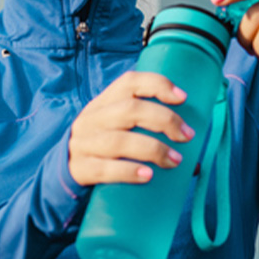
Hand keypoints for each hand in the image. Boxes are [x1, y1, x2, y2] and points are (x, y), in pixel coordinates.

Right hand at [68, 72, 193, 185]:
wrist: (64, 172)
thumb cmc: (104, 147)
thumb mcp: (118, 128)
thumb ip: (147, 129)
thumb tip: (194, 154)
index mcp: (104, 102)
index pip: (129, 82)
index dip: (157, 85)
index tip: (183, 97)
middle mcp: (92, 118)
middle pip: (130, 110)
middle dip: (164, 120)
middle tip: (187, 136)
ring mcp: (83, 144)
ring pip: (119, 141)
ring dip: (153, 150)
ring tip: (175, 161)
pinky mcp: (80, 169)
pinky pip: (105, 169)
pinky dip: (129, 172)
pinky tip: (148, 176)